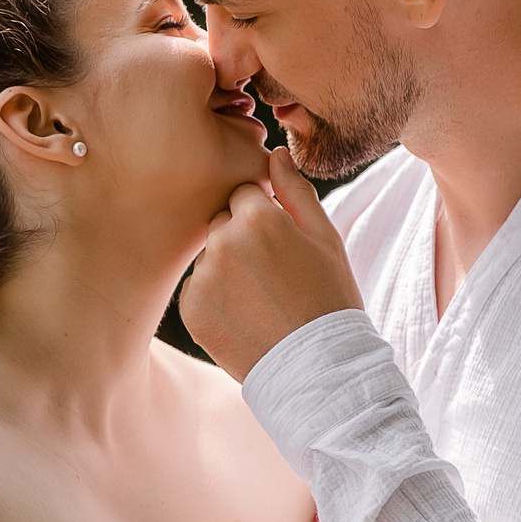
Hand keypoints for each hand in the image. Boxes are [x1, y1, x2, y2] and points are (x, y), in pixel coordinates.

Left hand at [181, 146, 364, 380]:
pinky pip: (198, 289)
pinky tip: (245, 316)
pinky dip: (215, 299)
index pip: (245, 194)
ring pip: (210, 256)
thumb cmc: (329, 297)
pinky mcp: (191, 310)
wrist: (317, 368)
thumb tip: (275, 153)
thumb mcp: (325, 238)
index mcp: (257, 216)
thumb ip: (296, 191)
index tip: (282, 245)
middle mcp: (223, 241)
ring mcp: (203, 277)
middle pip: (223, 221)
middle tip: (273, 274)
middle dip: (242, 238)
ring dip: (228, 268)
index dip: (266, 217)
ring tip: (261, 299)